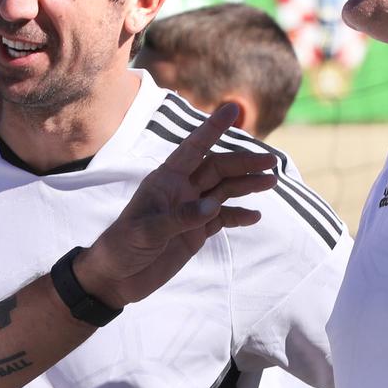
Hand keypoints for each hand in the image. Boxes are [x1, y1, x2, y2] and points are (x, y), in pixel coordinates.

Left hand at [78, 102, 276, 306]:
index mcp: (165, 180)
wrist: (116, 279)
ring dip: (246, 185)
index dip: (212, 128)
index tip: (232, 109)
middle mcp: (180, 190)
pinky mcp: (196, 232)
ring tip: (271, 182)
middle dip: (243, 163)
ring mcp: (190, 211)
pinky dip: (238, 216)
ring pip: (224, 190)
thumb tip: (213, 205)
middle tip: (271, 162)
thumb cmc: (122, 247)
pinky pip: (222, 218)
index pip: (193, 148)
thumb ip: (180, 217)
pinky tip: (255, 216)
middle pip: (217, 169)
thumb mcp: (146, 231)